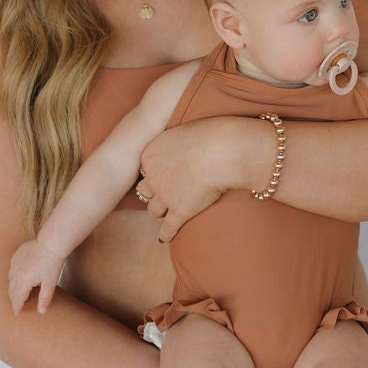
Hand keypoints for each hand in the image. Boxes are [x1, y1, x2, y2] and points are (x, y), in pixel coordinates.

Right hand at [8, 239, 64, 313]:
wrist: (51, 243)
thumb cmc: (52, 263)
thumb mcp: (50, 283)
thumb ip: (45, 298)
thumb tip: (41, 312)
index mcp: (24, 282)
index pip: (17, 298)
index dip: (17, 307)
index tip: (17, 313)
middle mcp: (16, 273)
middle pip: (12, 290)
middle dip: (14, 298)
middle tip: (17, 305)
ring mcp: (15, 263)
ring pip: (11, 279)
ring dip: (13, 287)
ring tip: (17, 293)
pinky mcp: (17, 255)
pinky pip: (12, 268)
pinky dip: (14, 275)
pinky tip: (18, 276)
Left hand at [138, 115, 259, 241]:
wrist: (222, 150)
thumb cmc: (209, 134)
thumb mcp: (183, 130)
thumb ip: (175, 141)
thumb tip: (180, 143)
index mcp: (150, 154)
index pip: (146, 168)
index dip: (156, 171)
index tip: (166, 172)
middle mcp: (153, 176)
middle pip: (145, 190)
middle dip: (154, 192)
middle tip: (165, 192)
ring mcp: (165, 196)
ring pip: (154, 210)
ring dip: (160, 211)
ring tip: (168, 213)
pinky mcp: (179, 212)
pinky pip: (167, 229)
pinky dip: (166, 234)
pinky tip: (166, 237)